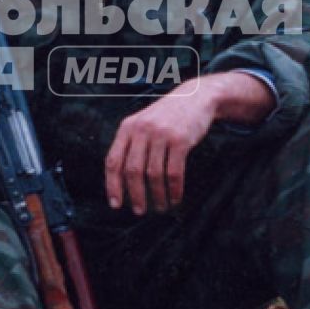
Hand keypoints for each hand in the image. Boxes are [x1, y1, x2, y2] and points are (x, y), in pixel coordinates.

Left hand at [103, 71, 273, 214]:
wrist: (196, 97)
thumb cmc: (167, 117)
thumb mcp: (143, 123)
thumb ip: (131, 145)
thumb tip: (120, 181)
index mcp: (127, 127)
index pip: (113, 161)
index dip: (112, 185)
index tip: (115, 204)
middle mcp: (141, 130)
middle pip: (132, 171)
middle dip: (135, 195)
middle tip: (139, 211)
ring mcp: (161, 134)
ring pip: (153, 174)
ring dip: (157, 196)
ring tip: (160, 207)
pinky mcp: (180, 140)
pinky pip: (174, 173)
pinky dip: (173, 190)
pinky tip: (174, 199)